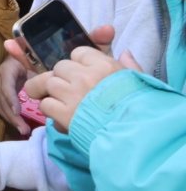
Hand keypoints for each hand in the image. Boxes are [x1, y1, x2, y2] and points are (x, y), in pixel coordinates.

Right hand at [0, 49, 30, 133]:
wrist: (27, 57)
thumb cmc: (30, 57)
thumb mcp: (29, 56)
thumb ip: (22, 52)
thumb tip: (8, 43)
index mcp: (6, 69)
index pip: (5, 86)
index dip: (10, 99)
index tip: (18, 111)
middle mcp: (0, 79)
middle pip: (2, 100)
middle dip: (12, 116)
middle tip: (24, 129)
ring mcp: (0, 88)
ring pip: (2, 106)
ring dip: (12, 119)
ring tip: (23, 131)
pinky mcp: (4, 95)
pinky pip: (5, 107)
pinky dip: (12, 117)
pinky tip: (21, 126)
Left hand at [23, 45, 137, 132]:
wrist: (138, 137)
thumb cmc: (142, 110)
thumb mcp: (141, 83)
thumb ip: (129, 67)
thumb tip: (124, 53)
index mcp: (105, 67)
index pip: (78, 53)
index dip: (77, 63)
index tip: (81, 73)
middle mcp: (86, 77)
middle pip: (60, 67)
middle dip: (61, 77)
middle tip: (66, 89)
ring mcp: (74, 94)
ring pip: (49, 83)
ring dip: (51, 93)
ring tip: (56, 101)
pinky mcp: (65, 114)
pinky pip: (46, 104)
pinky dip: (50, 110)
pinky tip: (59, 116)